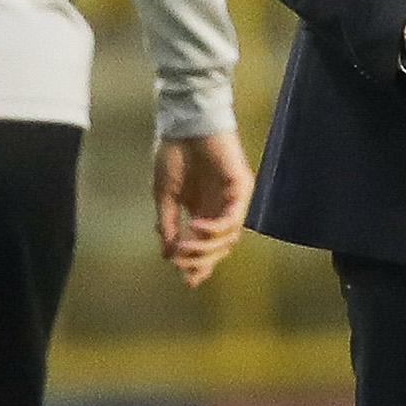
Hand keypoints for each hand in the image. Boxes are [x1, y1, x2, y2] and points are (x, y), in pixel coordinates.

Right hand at [153, 130, 253, 287]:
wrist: (184, 123)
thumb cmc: (174, 154)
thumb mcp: (165, 197)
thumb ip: (167, 226)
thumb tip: (167, 255)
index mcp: (204, 210)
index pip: (207, 247)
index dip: (198, 266)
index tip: (187, 282)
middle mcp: (221, 207)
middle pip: (220, 248)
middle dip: (200, 262)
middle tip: (181, 266)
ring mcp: (233, 198)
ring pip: (228, 238)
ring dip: (205, 249)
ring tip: (184, 248)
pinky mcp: (241, 187)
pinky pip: (232, 218)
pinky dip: (214, 228)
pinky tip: (195, 228)